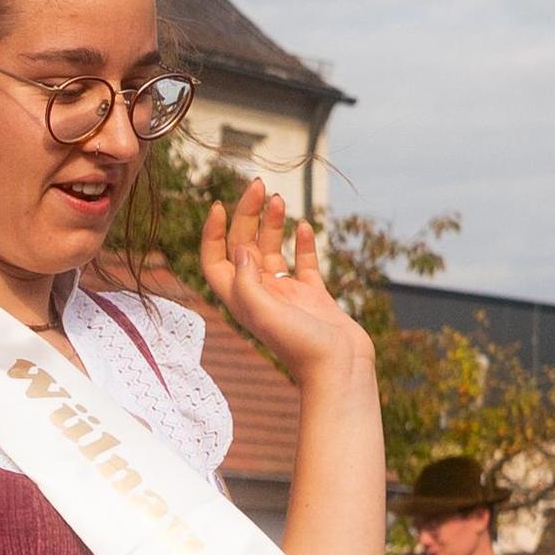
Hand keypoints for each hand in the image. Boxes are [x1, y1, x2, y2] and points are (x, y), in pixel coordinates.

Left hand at [201, 182, 368, 386]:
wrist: (341, 370)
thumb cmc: (302, 349)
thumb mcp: (266, 314)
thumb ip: (247, 282)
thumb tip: (239, 249)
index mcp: (242, 300)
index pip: (215, 261)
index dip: (212, 233)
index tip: (220, 205)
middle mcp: (260, 295)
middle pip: (243, 247)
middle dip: (248, 215)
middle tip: (259, 185)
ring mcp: (287, 295)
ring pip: (272, 250)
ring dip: (272, 223)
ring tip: (278, 198)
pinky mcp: (313, 296)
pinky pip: (303, 263)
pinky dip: (302, 243)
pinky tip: (304, 226)